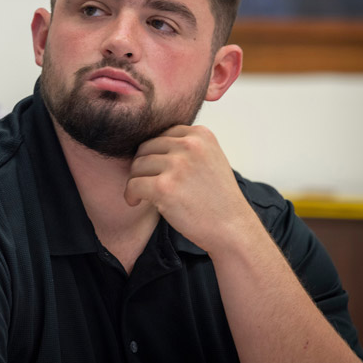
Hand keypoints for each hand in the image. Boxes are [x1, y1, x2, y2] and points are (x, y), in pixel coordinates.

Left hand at [124, 125, 253, 253]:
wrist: (232, 229)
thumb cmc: (218, 198)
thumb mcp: (210, 158)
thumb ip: (186, 147)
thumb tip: (150, 142)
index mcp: (200, 135)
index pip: (161, 134)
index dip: (154, 153)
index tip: (156, 170)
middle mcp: (189, 145)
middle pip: (146, 147)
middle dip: (142, 166)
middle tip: (145, 183)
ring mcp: (177, 165)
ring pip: (137, 165)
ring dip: (135, 180)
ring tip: (142, 194)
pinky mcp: (165, 187)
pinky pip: (133, 184)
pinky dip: (130, 194)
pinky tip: (136, 202)